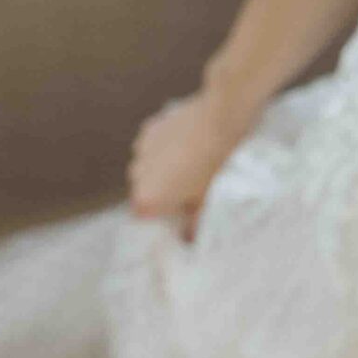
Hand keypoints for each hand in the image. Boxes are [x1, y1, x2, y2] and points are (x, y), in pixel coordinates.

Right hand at [127, 91, 247, 242]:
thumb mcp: (208, 201)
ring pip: (147, 167)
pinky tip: (186, 144)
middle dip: (161, 192)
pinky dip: (163, 148)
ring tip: (189, 164)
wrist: (221, 119)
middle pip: (144, 191)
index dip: (162, 216)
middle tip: (188, 189)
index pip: (143, 217)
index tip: (179, 212)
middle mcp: (136, 175)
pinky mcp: (149, 129)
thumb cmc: (216, 165)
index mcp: (147, 198)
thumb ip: (194, 225)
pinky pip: (152, 146)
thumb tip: (189, 238)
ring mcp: (140, 150)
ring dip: (161, 169)